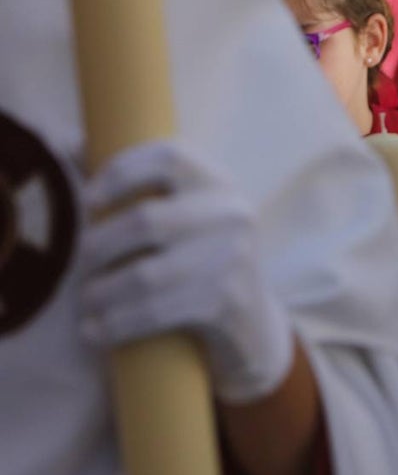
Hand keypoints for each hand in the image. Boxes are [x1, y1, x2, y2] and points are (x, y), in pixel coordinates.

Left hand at [79, 141, 293, 403]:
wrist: (252, 325)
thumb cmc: (200, 261)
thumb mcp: (184, 215)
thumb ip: (134, 182)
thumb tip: (67, 142)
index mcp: (219, 183)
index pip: (169, 158)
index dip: (121, 172)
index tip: (88, 200)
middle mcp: (233, 214)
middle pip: (145, 221)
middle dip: (98, 247)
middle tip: (82, 267)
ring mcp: (234, 258)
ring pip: (145, 275)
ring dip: (101, 293)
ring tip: (85, 304)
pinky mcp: (227, 301)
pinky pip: (156, 313)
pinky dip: (115, 325)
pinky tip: (94, 333)